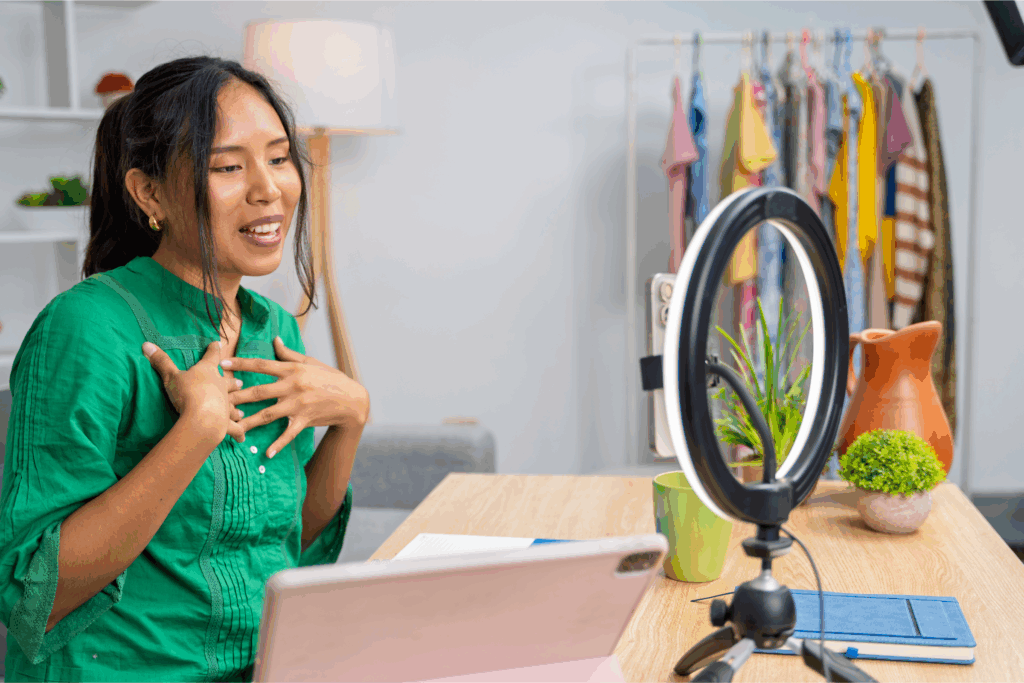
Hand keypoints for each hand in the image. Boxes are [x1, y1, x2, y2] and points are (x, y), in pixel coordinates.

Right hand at [143, 340, 246, 443]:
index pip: (211, 357)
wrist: (203, 417)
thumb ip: (161, 361)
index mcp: (208, 372)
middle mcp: (221, 386)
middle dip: (233, 382)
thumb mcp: (171, 376)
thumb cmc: (187, 393)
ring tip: (241, 411)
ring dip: (237, 407)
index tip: (217, 344)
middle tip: (239, 382)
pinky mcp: (227, 421)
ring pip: (234, 404)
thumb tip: (146, 344)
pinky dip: (239, 433)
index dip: (213, 350)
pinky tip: (242, 439)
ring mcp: (226, 404)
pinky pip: (235, 428)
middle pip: (228, 382)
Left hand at [220, 336, 368, 457]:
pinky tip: (267, 453)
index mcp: (292, 370)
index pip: (263, 365)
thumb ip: (289, 354)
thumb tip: (274, 340)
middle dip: (237, 396)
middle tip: (217, 400)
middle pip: (259, 391)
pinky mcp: (305, 420)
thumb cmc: (329, 378)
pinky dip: (278, 444)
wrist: (352, 399)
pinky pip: (288, 433)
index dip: (242, 364)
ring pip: (268, 414)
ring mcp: (298, 404)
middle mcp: (293, 386)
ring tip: (232, 427)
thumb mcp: (310, 363)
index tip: (224, 364)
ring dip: (249, 421)